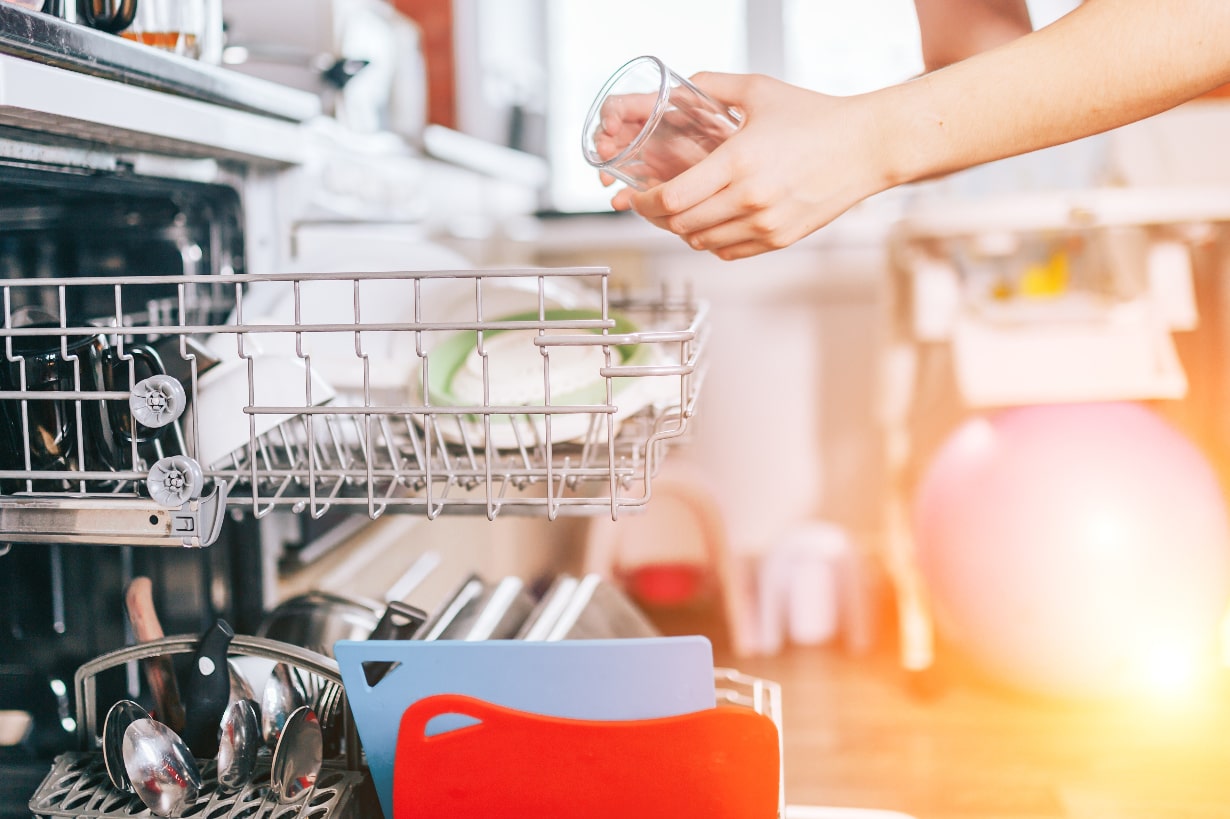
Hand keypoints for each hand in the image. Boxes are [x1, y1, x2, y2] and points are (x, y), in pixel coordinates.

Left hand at [610, 72, 890, 259]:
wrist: (867, 146)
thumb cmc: (816, 116)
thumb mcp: (760, 91)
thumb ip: (712, 87)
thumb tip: (678, 88)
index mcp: (738, 162)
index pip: (672, 199)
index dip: (645, 202)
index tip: (638, 194)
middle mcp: (750, 199)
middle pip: (681, 225)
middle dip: (658, 217)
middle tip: (652, 204)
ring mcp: (766, 225)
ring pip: (702, 243)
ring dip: (684, 230)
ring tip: (682, 212)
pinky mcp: (780, 240)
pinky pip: (729, 252)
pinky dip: (712, 241)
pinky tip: (712, 222)